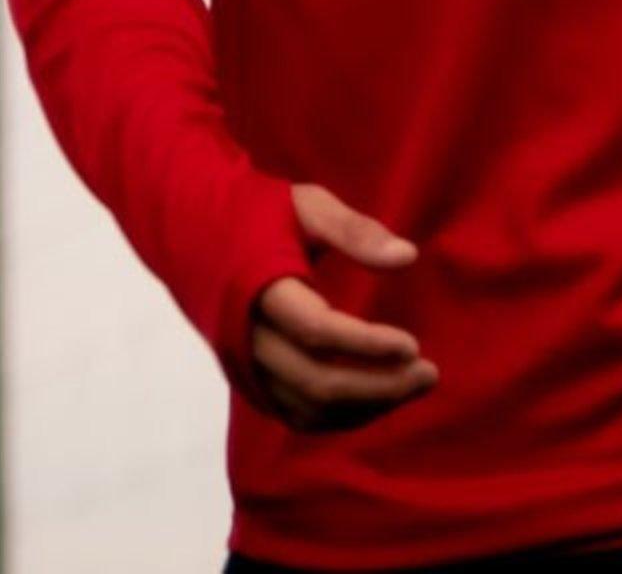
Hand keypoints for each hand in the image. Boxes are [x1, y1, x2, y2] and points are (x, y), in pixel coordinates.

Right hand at [245, 182, 434, 432]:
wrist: (192, 235)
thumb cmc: (257, 213)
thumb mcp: (304, 205)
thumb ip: (354, 231)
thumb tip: (407, 257)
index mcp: (255, 287)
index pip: (315, 331)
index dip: (366, 344)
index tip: (413, 344)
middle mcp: (245, 336)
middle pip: (316, 381)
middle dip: (379, 386)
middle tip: (429, 373)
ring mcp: (244, 366)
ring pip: (309, 408)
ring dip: (366, 406)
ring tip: (414, 384)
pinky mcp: (250, 382)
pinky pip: (299, 415)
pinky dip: (342, 415)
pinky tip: (379, 397)